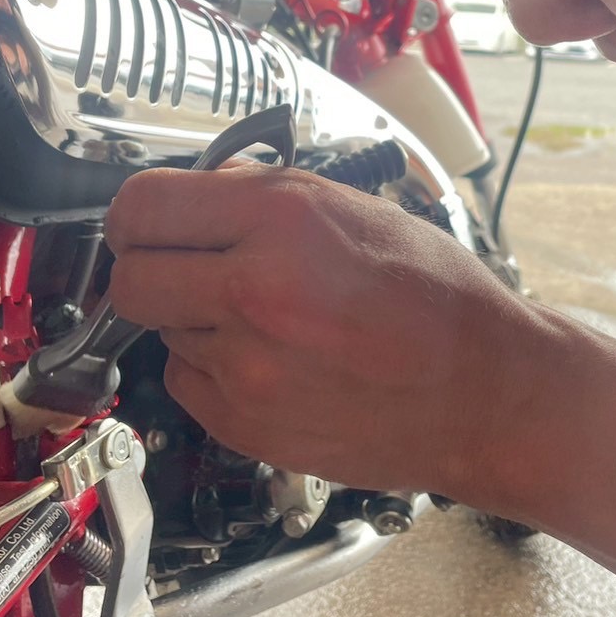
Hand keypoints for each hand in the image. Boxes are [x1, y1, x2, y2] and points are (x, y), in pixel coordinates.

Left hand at [105, 163, 550, 495]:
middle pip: (129, 278)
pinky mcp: (245, 424)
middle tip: (187, 267)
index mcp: (281, 219)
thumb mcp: (361, 210)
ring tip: (263, 319)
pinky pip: (188, 383)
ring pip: (161, 331)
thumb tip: (201, 192)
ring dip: (193, 319)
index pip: (142, 206)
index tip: (148, 221)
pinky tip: (271, 361)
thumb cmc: (440, 299)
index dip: (138, 214)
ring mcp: (244, 366)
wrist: (486, 394)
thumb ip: (267, 196)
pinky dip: (215, 368)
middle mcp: (252, 290)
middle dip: (149, 267)